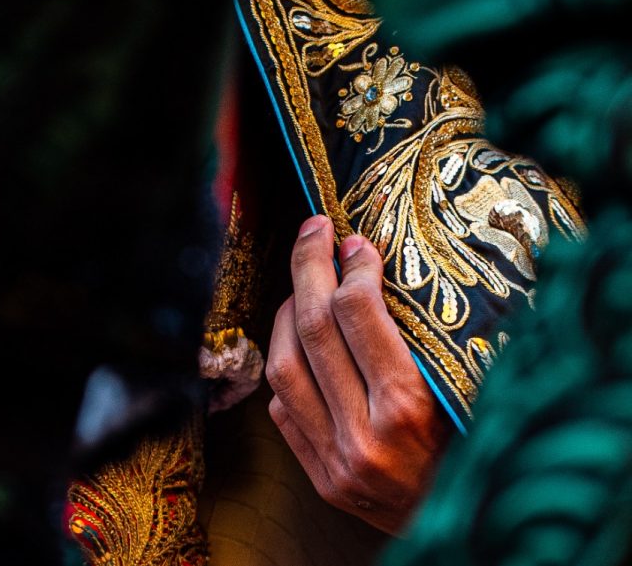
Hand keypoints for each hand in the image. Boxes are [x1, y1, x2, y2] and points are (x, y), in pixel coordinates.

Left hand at [266, 215, 451, 534]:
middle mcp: (364, 433)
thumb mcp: (477, 393)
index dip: (351, 266)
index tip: (355, 241)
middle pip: (313, 327)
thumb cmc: (480, 451)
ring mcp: (333, 457)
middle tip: (313, 231)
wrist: (465, 530)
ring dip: (287, 313)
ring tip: (301, 285)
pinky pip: (281, 407)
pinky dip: (286, 365)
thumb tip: (390, 266)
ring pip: (283, 364)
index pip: (357, 312)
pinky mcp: (318, 476)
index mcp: (410, 406)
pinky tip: (300, 344)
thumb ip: (437, 339)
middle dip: (308, 267)